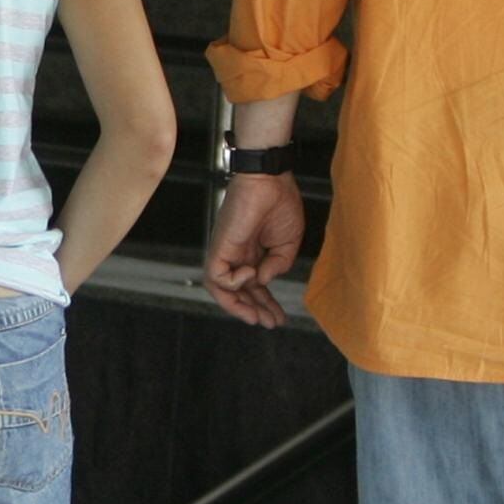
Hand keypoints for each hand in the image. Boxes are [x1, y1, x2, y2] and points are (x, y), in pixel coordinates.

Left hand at [202, 172, 304, 327]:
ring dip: (238, 306)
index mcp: (252, 253)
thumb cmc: (280, 203)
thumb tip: (264, 281)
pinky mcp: (218, 247)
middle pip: (238, 292)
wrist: (270, 180)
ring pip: (221, 290)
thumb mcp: (288, 243)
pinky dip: (234, 282)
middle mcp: (236, 255)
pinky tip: (252, 275)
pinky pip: (215, 277)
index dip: (266, 304)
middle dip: (254, 310)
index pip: (254, 287)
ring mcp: (226, 252)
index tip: (278, 318)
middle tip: (271, 323)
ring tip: (258, 317)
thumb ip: (278, 265)